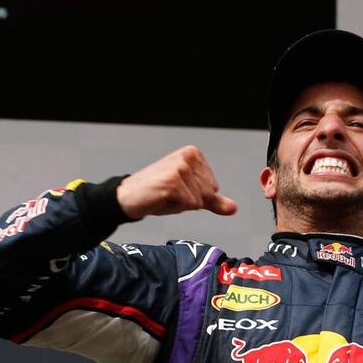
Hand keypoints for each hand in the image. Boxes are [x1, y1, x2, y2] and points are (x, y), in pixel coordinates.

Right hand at [116, 146, 237, 218]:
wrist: (129, 197)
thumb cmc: (158, 194)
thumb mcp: (190, 196)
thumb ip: (213, 201)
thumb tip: (233, 208)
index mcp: (193, 154)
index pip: (213, 187)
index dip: (196, 196)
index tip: (177, 190)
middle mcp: (188, 157)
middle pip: (208, 194)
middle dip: (190, 201)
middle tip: (170, 194)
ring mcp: (180, 168)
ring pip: (199, 201)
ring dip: (182, 204)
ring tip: (166, 195)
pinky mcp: (173, 181)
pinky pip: (190, 205)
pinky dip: (175, 207)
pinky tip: (162, 198)